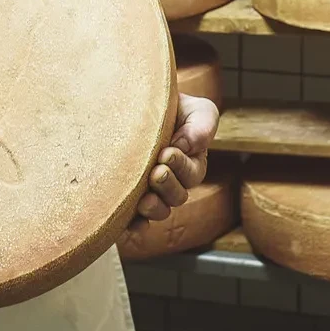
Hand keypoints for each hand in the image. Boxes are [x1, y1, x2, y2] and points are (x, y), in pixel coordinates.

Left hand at [130, 91, 217, 225]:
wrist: (137, 105)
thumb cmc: (170, 106)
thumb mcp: (196, 109)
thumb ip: (202, 125)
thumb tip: (185, 146)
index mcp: (191, 164)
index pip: (191, 173)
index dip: (181, 165)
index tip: (167, 152)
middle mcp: (173, 183)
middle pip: (177, 196)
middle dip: (168, 186)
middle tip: (156, 172)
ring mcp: (151, 192)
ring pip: (158, 210)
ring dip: (154, 208)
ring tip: (144, 199)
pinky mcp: (129, 200)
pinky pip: (133, 221)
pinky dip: (132, 225)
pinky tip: (127, 224)